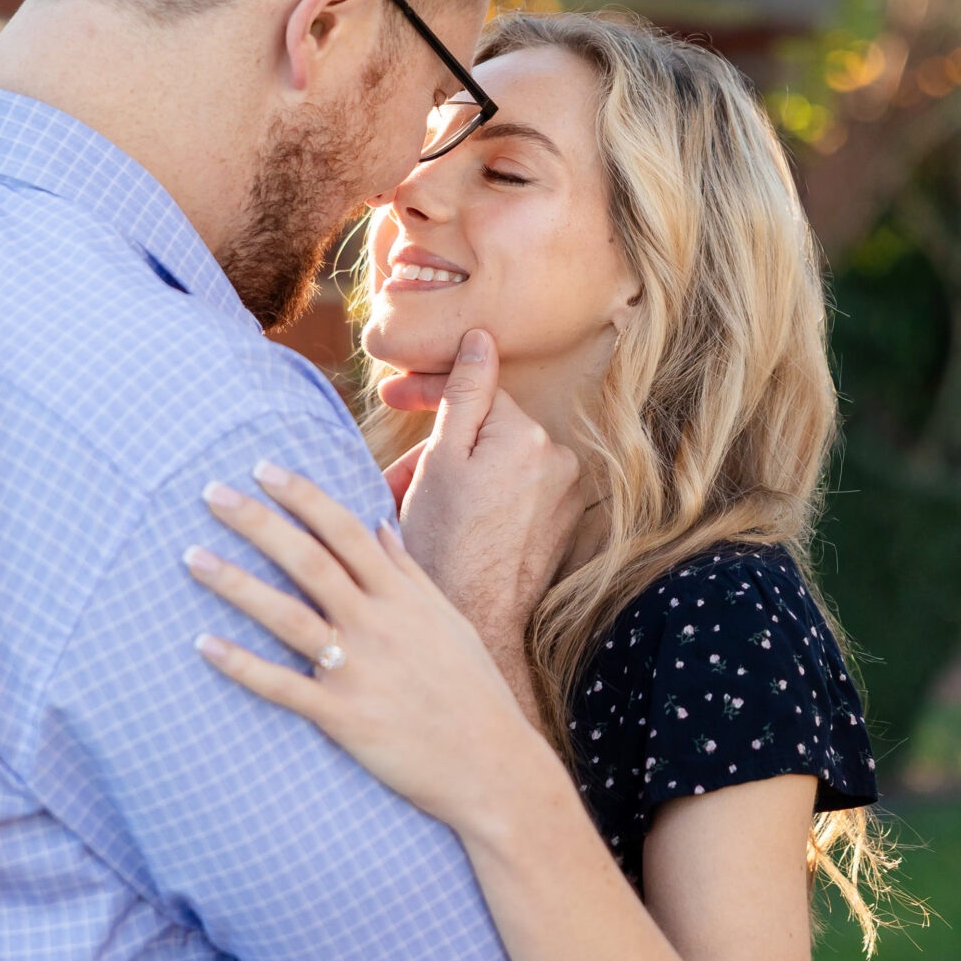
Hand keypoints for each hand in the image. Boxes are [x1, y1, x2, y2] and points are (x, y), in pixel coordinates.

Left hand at [187, 461, 558, 830]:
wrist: (493, 768)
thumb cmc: (472, 693)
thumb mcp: (448, 621)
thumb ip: (409, 573)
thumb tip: (380, 527)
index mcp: (402, 597)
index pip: (345, 531)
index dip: (303, 496)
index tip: (264, 468)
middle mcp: (378, 624)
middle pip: (309, 560)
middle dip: (258, 523)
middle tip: (212, 493)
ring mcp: (360, 669)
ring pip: (287, 616)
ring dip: (236, 584)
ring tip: (191, 557)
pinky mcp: (344, 716)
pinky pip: (283, 686)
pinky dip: (241, 666)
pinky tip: (203, 644)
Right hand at [383, 330, 583, 662]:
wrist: (472, 621)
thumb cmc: (445, 544)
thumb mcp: (439, 462)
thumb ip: (464, 393)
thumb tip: (482, 339)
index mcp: (527, 434)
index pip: (475, 392)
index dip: (428, 397)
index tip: (393, 398)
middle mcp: (559, 458)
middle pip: (485, 432)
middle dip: (439, 450)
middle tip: (398, 484)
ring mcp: (567, 495)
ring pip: (498, 464)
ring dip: (459, 476)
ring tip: (419, 511)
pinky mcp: (564, 525)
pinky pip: (516, 495)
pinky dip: (486, 501)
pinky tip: (456, 528)